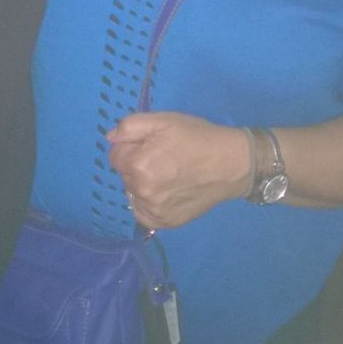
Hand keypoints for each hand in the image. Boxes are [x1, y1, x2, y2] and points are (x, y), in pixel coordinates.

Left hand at [108, 111, 249, 229]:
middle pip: (124, 174)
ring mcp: (155, 211)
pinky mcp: (166, 223)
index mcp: (138, 164)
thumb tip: (111, 137)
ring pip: (133, 193)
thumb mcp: (163, 120)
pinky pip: (143, 213)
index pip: (115, 155)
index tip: (150, 144)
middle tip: (162, 157)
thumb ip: (130, 126)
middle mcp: (143, 192)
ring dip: (142, 184)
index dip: (131, 146)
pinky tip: (165, 192)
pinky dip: (148, 204)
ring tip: (166, 174)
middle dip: (136, 164)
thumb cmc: (197, 138)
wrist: (231, 164)